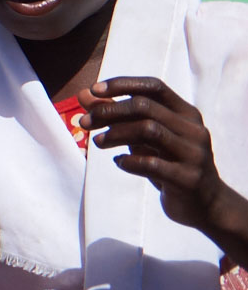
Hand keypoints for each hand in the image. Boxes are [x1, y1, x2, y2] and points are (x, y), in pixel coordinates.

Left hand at [84, 76, 245, 237]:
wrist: (206, 205)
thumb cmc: (170, 164)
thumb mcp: (146, 138)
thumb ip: (118, 116)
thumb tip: (84, 95)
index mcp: (186, 114)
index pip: (154, 87)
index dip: (123, 84)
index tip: (94, 90)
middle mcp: (194, 130)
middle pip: (145, 107)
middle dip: (109, 111)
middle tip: (85, 122)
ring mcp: (194, 154)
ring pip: (149, 130)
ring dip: (115, 133)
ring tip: (97, 142)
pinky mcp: (188, 178)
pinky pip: (152, 164)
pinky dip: (129, 161)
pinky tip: (119, 163)